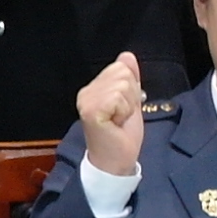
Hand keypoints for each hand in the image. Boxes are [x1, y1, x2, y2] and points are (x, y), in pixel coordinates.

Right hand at [76, 52, 146, 176]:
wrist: (116, 162)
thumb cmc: (121, 136)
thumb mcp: (130, 101)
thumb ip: (129, 78)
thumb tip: (127, 55)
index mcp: (93, 89)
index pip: (121, 68)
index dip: (131, 89)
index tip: (123, 110)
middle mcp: (86, 92)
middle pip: (123, 73)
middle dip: (130, 96)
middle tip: (121, 116)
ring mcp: (86, 101)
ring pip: (122, 85)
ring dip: (128, 106)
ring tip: (118, 121)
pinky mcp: (91, 110)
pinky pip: (118, 97)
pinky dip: (124, 112)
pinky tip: (115, 124)